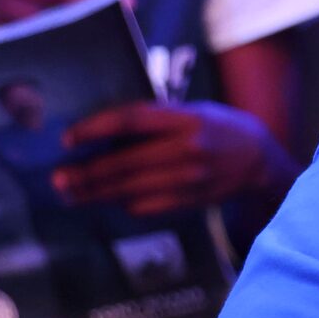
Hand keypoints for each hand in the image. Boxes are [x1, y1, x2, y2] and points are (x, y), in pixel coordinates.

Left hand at [56, 100, 288, 215]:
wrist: (260, 161)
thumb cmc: (221, 128)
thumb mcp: (193, 110)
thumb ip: (156, 119)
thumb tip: (106, 133)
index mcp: (186, 118)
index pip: (131, 120)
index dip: (95, 129)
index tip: (68, 138)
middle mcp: (186, 149)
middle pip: (123, 163)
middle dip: (86, 173)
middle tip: (58, 178)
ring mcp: (188, 179)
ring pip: (129, 189)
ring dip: (95, 194)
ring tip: (70, 194)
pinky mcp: (188, 201)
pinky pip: (145, 206)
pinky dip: (122, 204)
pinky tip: (106, 201)